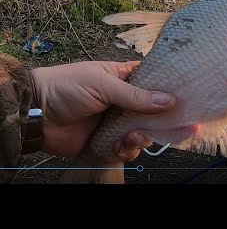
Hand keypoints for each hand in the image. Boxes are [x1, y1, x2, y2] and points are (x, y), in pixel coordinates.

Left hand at [30, 61, 175, 160]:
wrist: (35, 114)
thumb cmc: (67, 87)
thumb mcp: (103, 84)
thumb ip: (135, 95)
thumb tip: (169, 100)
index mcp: (124, 79)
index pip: (154, 82)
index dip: (170, 89)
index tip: (187, 97)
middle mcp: (124, 101)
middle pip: (153, 112)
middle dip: (163, 121)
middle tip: (177, 126)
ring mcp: (116, 122)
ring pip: (143, 133)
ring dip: (142, 137)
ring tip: (133, 136)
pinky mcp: (107, 142)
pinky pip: (126, 149)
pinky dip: (126, 150)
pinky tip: (119, 145)